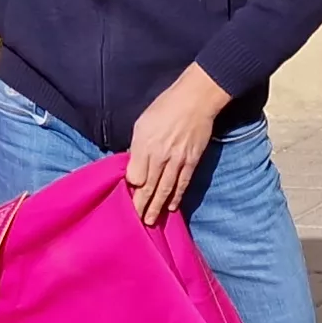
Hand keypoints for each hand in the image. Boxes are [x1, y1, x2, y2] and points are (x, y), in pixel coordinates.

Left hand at [122, 64, 231, 225]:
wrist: (195, 100)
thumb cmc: (165, 107)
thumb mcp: (142, 123)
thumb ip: (137, 146)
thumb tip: (135, 165)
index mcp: (144, 145)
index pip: (135, 176)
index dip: (131, 188)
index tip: (126, 197)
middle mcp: (160, 156)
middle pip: (148, 187)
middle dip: (141, 206)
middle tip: (135, 222)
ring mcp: (177, 160)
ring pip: (165, 189)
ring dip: (157, 207)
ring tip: (151, 221)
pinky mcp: (191, 161)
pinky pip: (182, 183)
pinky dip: (176, 197)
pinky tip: (171, 207)